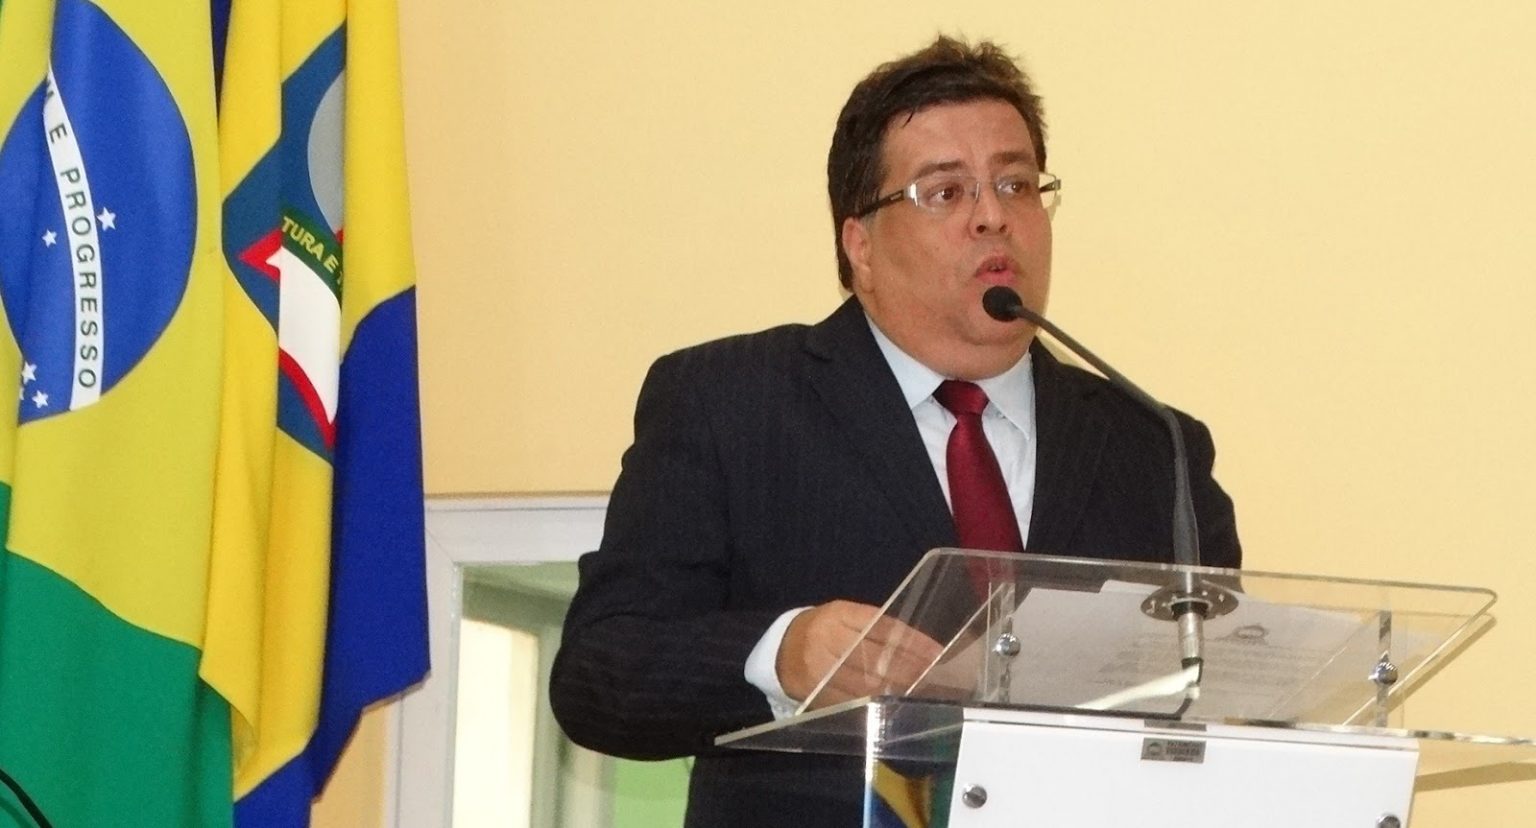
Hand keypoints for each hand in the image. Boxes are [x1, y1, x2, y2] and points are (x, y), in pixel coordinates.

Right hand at [776, 600, 944, 708]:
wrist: (780, 650)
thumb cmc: (821, 629)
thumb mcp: (844, 616)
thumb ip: (875, 626)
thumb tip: (919, 647)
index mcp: (838, 615)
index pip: (882, 628)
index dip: (912, 642)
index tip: (936, 654)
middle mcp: (827, 640)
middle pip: (875, 658)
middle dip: (908, 670)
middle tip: (934, 679)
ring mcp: (819, 670)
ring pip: (864, 684)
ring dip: (896, 690)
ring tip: (921, 694)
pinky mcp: (815, 695)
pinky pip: (850, 702)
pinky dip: (875, 705)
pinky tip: (893, 706)